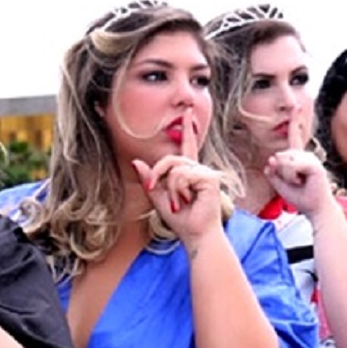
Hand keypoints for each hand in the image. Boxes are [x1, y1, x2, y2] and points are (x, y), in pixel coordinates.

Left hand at [131, 108, 223, 243]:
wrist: (194, 234)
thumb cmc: (181, 220)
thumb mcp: (158, 198)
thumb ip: (150, 179)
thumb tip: (137, 162)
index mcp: (187, 172)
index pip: (186, 147)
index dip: (187, 130)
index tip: (188, 112)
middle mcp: (197, 169)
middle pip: (170, 159)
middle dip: (159, 175)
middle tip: (159, 192)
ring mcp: (204, 172)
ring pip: (175, 169)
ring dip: (170, 188)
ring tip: (179, 202)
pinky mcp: (209, 178)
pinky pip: (183, 175)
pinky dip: (178, 189)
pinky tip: (188, 199)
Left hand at [263, 108, 335, 218]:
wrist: (316, 209)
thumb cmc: (301, 197)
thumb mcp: (280, 185)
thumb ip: (273, 172)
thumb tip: (271, 159)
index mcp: (298, 158)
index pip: (295, 137)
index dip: (296, 121)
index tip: (297, 106)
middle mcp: (305, 156)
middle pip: (281, 157)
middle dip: (281, 173)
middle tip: (295, 184)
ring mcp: (311, 160)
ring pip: (286, 162)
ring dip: (287, 177)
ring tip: (299, 184)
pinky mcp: (314, 166)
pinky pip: (293, 166)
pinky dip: (292, 176)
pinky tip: (301, 182)